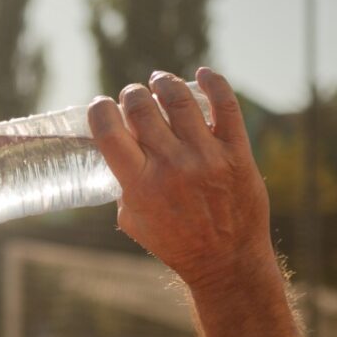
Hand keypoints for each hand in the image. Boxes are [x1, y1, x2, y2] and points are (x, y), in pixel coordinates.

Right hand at [89, 68, 274, 290]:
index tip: (102, 107)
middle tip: (134, 99)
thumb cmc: (174, 242)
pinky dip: (213, 81)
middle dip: (132, 95)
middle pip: (141, 106)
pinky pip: (226, 104)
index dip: (100, 109)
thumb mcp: (132, 220)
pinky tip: (202, 74)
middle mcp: (171, 166)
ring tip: (161, 83)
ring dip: (164, 83)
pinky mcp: (236, 152)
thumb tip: (116, 150)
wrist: (225, 261)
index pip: (108, 130)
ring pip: (179, 98)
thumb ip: (122, 184)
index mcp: (140, 184)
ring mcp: (206, 157)